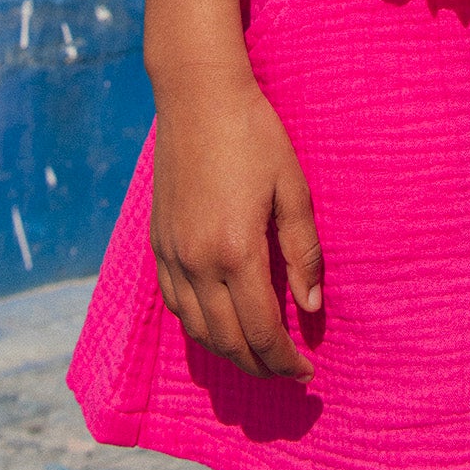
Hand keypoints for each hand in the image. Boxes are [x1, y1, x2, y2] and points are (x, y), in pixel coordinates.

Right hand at [149, 76, 322, 378]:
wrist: (197, 96)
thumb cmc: (254, 135)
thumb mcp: (293, 189)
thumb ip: (302, 253)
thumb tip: (310, 308)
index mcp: (236, 251)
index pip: (260, 332)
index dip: (284, 362)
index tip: (306, 373)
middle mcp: (197, 262)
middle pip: (226, 341)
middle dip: (258, 366)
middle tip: (286, 373)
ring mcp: (172, 254)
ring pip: (196, 330)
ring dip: (227, 352)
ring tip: (257, 355)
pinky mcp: (158, 241)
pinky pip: (175, 303)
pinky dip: (198, 325)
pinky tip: (219, 322)